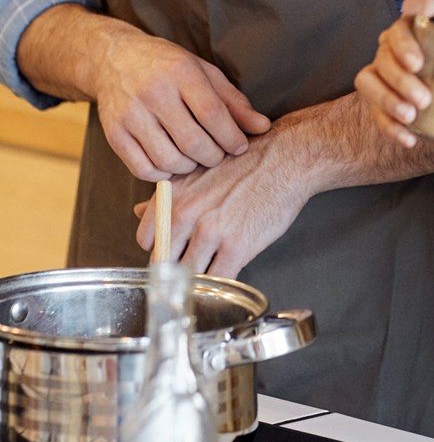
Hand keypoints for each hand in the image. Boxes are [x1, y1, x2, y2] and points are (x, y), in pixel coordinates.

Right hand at [96, 29, 270, 179]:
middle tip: (218, 155)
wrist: (114, 59)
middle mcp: (153, 93)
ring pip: (169, 160)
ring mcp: (130, 115)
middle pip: (192, 142)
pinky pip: (143, 169)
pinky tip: (172, 161)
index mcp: (180, 73)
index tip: (240, 147)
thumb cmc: (168, 67)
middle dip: (213, 157)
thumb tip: (263, 127)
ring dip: (190, 167)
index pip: (212, 114)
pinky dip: (163, 174)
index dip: (231, 138)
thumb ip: (234, 102)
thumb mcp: (204, 73)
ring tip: (196, 157)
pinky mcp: (114, 134)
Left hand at [133, 116, 308, 276]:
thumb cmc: (246, 161)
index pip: (147, 240)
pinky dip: (221, 285)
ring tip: (213, 270)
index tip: (172, 254)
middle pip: (166, 262)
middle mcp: (185, 214)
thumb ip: (167, 196)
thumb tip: (139, 211)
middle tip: (194, 265)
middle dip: (177, 269)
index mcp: (173, 195)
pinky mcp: (236, 248)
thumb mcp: (199, 170)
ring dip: (200, 278)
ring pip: (190, 275)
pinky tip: (229, 273)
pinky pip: (217, 281)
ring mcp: (210, 232)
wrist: (286, 157)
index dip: (160, 250)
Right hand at [355, 16, 433, 150]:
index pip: (398, 30)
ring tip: (411, 117)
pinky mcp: (376, 99)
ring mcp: (379, 74)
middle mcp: (390, 50)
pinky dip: (390, 127)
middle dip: (400, 81)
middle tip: (423, 99)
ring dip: (388, 101)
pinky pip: (374, 112)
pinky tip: (409, 138)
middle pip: (383, 59)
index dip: (404, 45)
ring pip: (368, 83)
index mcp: (411, 32)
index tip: (418, 64)